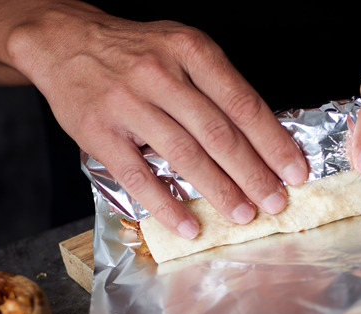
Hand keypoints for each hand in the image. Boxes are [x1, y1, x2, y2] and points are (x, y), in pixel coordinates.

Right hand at [7, 3, 307, 238]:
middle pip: (219, 134)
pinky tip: (189, 225)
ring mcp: (128, 103)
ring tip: (243, 215)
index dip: (273, 142)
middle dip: (253, 175)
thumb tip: (261, 139)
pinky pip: (139, 176)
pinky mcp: (99, 132)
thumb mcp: (181, 49)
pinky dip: (167, 205)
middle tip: (275, 202)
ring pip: (184, 156)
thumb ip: (217, 86)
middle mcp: (161, 74)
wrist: (65, 41)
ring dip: (220, 192)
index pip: (243, 103)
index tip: (295, 171)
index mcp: (191, 51)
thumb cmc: (135, 51)